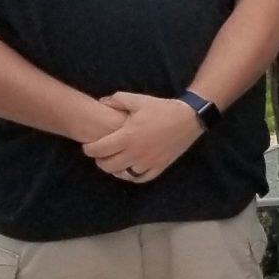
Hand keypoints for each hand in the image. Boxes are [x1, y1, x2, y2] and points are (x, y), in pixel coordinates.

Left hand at [83, 92, 204, 183]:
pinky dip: (132, 175)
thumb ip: (116, 100)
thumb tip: (101, 102)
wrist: (189, 118)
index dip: (88, 149)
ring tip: (115, 160)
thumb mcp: (138, 100)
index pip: (97, 150)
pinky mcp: (160, 166)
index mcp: (126, 137)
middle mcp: (135, 153)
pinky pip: (141, 178)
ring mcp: (148, 162)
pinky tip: (130, 168)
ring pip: (122, 174)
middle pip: (107, 166)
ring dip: (115, 169)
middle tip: (101, 153)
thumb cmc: (162, 109)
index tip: (89, 145)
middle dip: (99, 160)